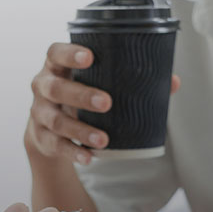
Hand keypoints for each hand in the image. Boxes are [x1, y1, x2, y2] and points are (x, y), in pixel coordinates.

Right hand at [24, 42, 179, 166]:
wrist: (48, 127)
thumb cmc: (79, 94)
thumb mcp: (95, 82)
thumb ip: (129, 80)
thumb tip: (173, 82)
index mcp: (56, 66)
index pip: (55, 53)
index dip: (70, 53)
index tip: (90, 57)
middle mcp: (42, 87)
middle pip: (56, 88)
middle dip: (81, 96)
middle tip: (107, 102)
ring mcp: (39, 113)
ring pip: (56, 121)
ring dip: (81, 130)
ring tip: (103, 139)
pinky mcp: (42, 138)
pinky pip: (56, 146)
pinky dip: (73, 152)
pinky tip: (89, 158)